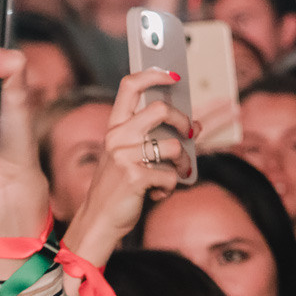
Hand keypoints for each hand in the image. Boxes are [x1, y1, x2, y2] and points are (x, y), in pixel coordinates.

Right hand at [64, 68, 194, 265]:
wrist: (99, 220)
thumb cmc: (120, 188)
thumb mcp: (131, 157)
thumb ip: (154, 139)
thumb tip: (195, 125)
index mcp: (115, 127)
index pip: (129, 86)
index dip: (154, 75)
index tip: (174, 75)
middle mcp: (117, 136)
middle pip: (160, 109)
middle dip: (184, 121)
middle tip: (192, 132)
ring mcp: (124, 156)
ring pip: (173, 147)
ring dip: (182, 165)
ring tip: (173, 176)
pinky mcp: (135, 177)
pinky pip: (170, 176)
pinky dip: (169, 188)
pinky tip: (155, 194)